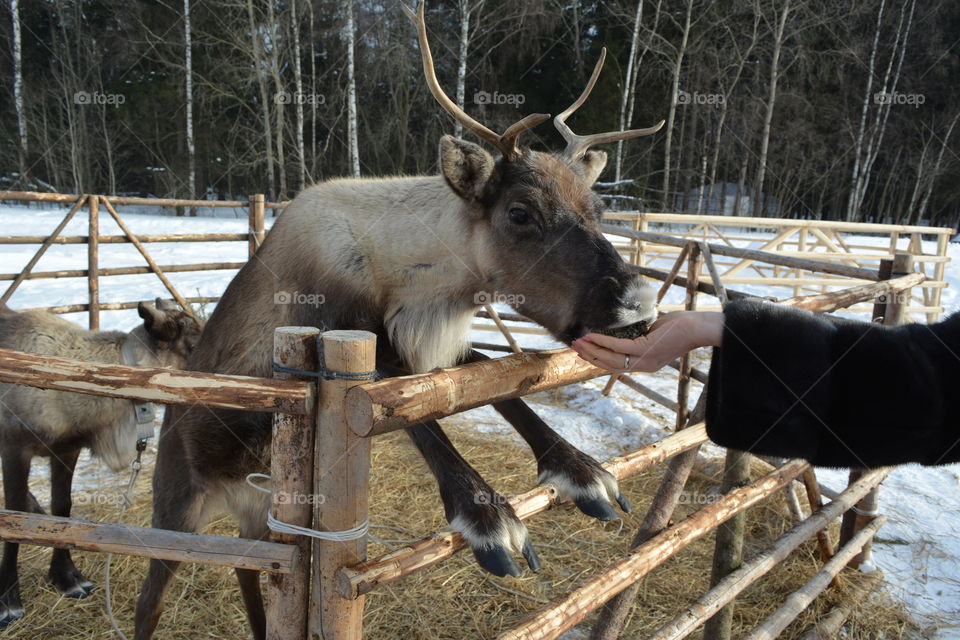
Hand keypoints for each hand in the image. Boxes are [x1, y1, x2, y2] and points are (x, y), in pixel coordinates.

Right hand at [571, 311, 723, 373]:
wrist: (698, 328)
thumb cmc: (680, 327)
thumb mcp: (654, 333)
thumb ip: (639, 335)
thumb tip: (625, 328)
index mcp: (646, 364)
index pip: (616, 366)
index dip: (598, 360)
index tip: (584, 353)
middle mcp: (644, 366)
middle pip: (610, 365)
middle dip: (590, 357)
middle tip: (574, 348)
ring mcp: (645, 360)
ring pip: (611, 359)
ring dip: (592, 351)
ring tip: (578, 343)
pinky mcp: (645, 349)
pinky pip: (618, 346)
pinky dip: (603, 341)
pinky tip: (592, 335)